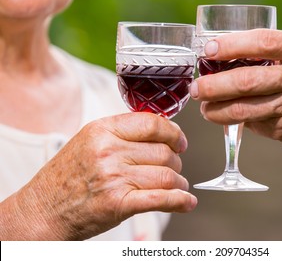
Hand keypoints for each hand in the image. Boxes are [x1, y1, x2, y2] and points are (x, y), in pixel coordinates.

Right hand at [0, 113, 196, 239]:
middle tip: (174, 168)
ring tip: (177, 186)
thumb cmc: (66, 176)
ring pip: (166, 175)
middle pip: (163, 152)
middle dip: (176, 162)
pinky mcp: (117, 203)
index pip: (152, 124)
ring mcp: (113, 177)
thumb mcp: (89, 141)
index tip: (179, 142)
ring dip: (178, 182)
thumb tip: (159, 132)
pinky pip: (160, 198)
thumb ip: (122, 133)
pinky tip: (187, 201)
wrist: (42, 209)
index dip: (173, 133)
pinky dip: (179, 200)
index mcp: (103, 130)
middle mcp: (108, 151)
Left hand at [190, 29, 281, 164]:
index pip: (263, 43)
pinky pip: (256, 124)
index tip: (209, 51)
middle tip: (197, 89)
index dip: (231, 46)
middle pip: (247, 81)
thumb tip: (238, 59)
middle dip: (213, 86)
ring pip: (245, 110)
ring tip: (204, 108)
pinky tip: (229, 117)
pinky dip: (238, 121)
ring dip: (217, 111)